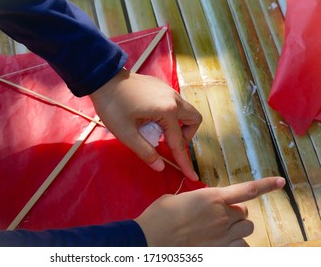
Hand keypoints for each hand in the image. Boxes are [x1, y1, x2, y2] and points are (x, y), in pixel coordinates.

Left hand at [90, 68, 201, 179]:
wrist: (103, 79)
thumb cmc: (113, 106)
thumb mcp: (126, 133)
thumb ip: (145, 151)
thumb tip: (160, 167)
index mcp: (167, 111)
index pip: (179, 142)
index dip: (184, 162)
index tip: (192, 176)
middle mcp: (173, 98)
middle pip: (193, 120)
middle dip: (186, 136)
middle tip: (168, 142)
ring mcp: (168, 90)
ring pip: (185, 110)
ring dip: (177, 124)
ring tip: (156, 130)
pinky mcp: (161, 86)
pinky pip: (174, 103)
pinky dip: (169, 115)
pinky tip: (149, 117)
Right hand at [134, 177, 285, 245]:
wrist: (151, 238)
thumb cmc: (160, 215)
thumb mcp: (176, 199)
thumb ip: (196, 199)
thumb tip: (198, 205)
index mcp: (212, 197)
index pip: (247, 190)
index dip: (266, 185)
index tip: (281, 182)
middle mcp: (222, 215)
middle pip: (244, 212)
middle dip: (236, 211)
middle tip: (220, 214)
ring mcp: (222, 235)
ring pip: (246, 228)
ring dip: (238, 227)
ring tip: (223, 229)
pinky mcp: (219, 251)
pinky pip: (241, 248)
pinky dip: (237, 245)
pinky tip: (225, 243)